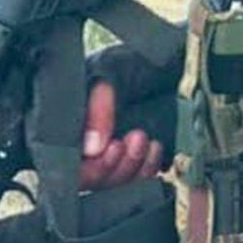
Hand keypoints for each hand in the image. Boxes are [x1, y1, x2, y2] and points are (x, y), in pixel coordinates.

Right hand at [79, 37, 183, 189]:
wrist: (182, 58)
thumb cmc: (141, 56)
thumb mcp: (112, 68)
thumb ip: (98, 105)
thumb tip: (92, 148)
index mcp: (65, 116)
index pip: (60, 158)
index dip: (84, 164)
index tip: (111, 148)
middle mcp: (82, 138)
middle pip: (86, 179)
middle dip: (112, 167)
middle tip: (135, 140)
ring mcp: (109, 153)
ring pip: (110, 185)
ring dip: (131, 170)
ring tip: (147, 142)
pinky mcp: (135, 164)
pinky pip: (134, 185)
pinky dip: (146, 173)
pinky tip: (156, 151)